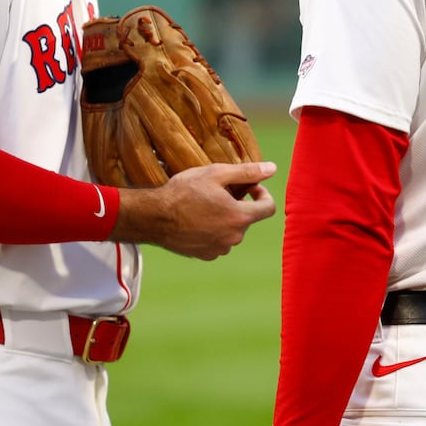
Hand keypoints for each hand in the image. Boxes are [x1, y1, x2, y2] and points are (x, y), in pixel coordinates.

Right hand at [110, 160, 276, 257]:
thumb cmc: (183, 192)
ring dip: (225, 218)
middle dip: (238, 204)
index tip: (250, 187)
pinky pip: (219, 241)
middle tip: (218, 192)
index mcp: (240, 216)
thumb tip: (272, 169)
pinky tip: (196, 220)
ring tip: (204, 206)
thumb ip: (247, 172)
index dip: (263, 194)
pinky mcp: (206, 255)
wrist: (153, 217)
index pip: (269, 208)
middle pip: (247, 218)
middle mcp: (234, 237)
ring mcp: (220, 249)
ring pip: (232, 230)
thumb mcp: (216, 174)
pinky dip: (213, 231)